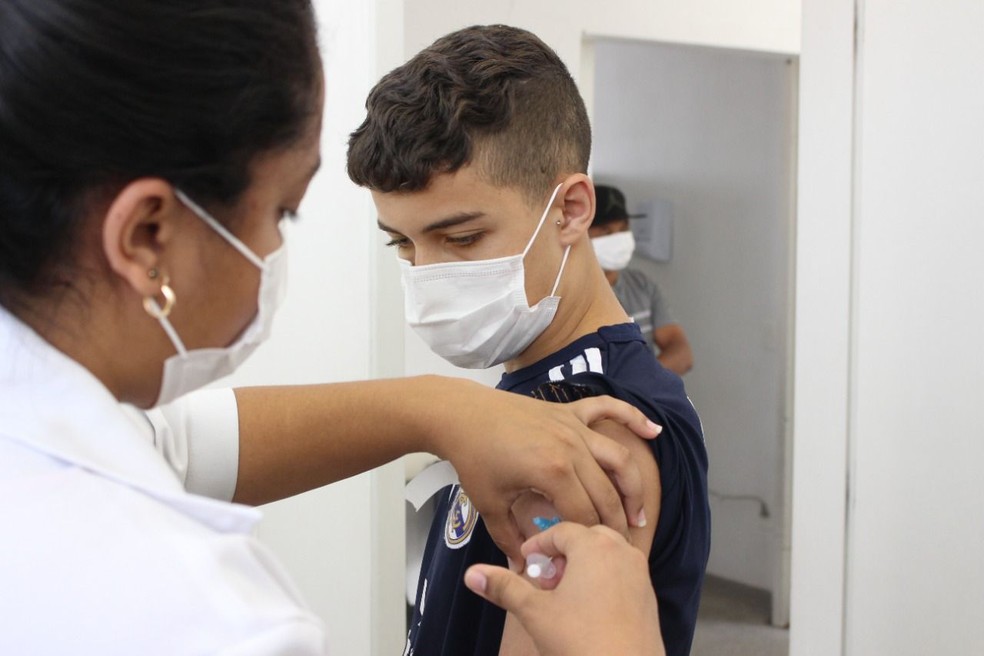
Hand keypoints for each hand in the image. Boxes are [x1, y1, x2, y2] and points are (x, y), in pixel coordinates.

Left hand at [425, 380, 660, 562]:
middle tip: (620, 547)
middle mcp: (571, 448)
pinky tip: (654, 431)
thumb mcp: (490, 506)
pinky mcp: (570, 411)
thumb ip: (512, 540)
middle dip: (617, 524)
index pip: (586, 516)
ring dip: (633, 487)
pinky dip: (633, 417)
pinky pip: (609, 409)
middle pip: (607, 494)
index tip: (595, 561)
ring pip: (618, 459)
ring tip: (639, 514)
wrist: (461, 416)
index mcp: (553, 473)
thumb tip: (524, 572)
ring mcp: (573, 426)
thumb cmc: (473, 459)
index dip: (592, 542)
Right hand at [464, 522, 664, 655]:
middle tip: (546, 580)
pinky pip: (622, 574)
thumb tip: (471, 574)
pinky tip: (589, 611)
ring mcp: (640, 574)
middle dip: (563, 554)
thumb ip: (504, 588)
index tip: (526, 563)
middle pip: (586, 538)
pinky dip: (603, 581)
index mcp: (594, 546)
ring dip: (583, 566)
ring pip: (606, 555)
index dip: (538, 545)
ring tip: (565, 596)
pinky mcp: (649, 597)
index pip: (560, 531)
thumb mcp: (535, 613)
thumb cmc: (580, 641)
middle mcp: (622, 552)